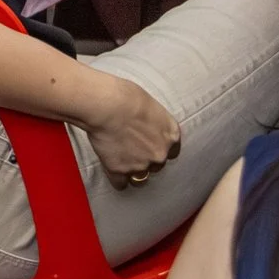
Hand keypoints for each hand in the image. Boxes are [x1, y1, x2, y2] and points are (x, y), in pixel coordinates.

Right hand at [84, 72, 181, 188]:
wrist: (105, 104)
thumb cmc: (124, 95)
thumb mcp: (148, 104)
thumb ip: (152, 120)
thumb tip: (144, 121)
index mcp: (171, 135)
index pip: (172, 152)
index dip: (159, 147)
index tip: (149, 144)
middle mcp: (160, 153)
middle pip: (157, 166)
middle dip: (145, 159)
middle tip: (129, 147)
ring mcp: (140, 164)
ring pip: (140, 177)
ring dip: (132, 170)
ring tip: (120, 159)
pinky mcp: (119, 170)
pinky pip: (120, 183)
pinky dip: (116, 178)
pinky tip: (111, 169)